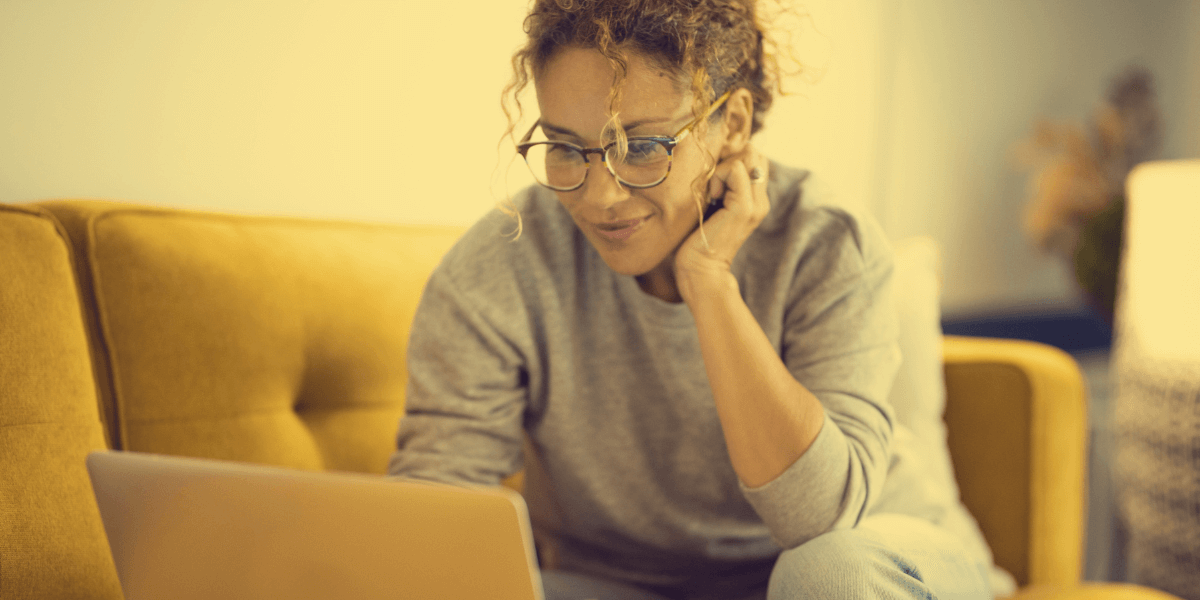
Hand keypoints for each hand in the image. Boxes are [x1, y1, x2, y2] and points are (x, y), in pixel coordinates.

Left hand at [674, 145, 769, 303]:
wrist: (700, 269)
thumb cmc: (697, 239)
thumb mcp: (712, 205)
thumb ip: (721, 185)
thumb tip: (716, 160)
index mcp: (755, 199)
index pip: (755, 158)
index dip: (732, 158)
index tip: (714, 180)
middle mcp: (760, 200)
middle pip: (755, 154)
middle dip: (729, 158)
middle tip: (713, 183)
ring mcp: (756, 204)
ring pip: (746, 157)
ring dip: (722, 168)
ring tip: (712, 193)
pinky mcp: (744, 207)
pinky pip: (735, 169)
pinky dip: (718, 176)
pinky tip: (711, 197)